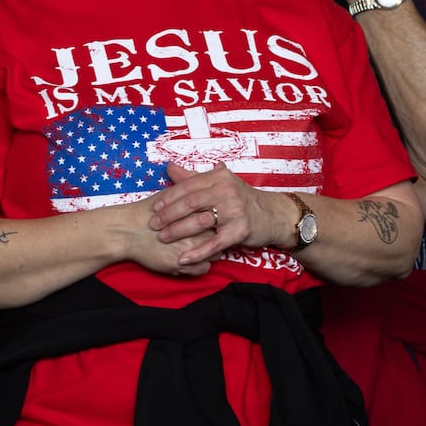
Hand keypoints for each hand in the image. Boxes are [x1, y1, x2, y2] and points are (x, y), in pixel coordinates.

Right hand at [121, 193, 213, 276]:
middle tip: (209, 235)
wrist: (128, 231)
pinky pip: (204, 269)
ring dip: (210, 252)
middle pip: (221, 236)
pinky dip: (200, 265)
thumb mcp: (170, 195)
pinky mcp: (183, 266)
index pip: (220, 218)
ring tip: (200, 247)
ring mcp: (192, 250)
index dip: (218, 220)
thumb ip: (189, 187)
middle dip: (218, 236)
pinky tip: (193, 258)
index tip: (214, 220)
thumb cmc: (148, 212)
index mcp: (197, 214)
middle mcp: (198, 232)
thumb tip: (208, 173)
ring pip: (215, 255)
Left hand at [147, 162, 291, 265]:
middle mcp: (227, 191)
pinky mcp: (240, 230)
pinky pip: (214, 243)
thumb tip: (169, 167)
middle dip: (169, 214)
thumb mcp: (220, 183)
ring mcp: (235, 211)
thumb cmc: (241, 198)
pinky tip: (183, 258)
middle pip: (191, 203)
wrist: (272, 215)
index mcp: (219, 177)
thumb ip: (193, 177)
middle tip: (153, 224)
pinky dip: (197, 252)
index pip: (188, 186)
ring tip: (163, 238)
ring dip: (178, 231)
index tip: (155, 207)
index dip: (169, 197)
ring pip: (200, 222)